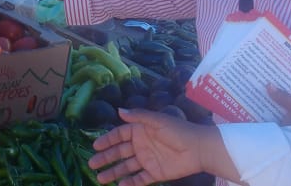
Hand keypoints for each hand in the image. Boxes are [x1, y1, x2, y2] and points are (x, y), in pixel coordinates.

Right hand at [89, 108, 216, 184]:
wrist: (198, 149)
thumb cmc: (178, 131)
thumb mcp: (157, 121)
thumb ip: (139, 117)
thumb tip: (119, 110)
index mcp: (140, 131)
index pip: (119, 135)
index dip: (107, 140)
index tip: (95, 146)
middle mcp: (141, 145)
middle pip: (119, 152)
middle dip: (105, 158)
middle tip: (92, 164)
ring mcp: (147, 160)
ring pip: (126, 167)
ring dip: (113, 172)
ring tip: (99, 178)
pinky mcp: (155, 173)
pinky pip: (139, 179)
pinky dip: (130, 183)